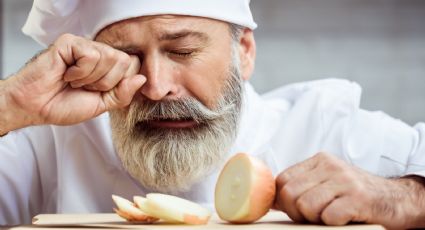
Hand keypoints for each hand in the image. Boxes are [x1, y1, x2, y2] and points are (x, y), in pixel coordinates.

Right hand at [2, 33, 144, 129]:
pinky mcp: (70, 42)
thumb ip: (123, 94)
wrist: (35, 107)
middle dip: (106, 82)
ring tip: (74, 81)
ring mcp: (84, 45)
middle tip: (85, 87)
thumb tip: (142, 79)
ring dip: (91, 78)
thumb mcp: (101, 105)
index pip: (132, 66)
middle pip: (124, 61)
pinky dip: (80, 72)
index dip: (119, 83)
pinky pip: (91, 55)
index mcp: (107, 67)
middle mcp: (98, 53)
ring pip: (109, 57)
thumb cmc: (63, 105)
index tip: (99, 93)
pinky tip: (66, 74)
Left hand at [274, 152, 424, 228]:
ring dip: (316, 218)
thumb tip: (271, 200)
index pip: (282, 180)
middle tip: (313, 216)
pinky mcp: (358, 198)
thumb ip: (302, 186)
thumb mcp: (327, 182)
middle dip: (296, 212)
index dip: (283, 200)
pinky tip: (345, 217)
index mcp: (319, 160)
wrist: (397, 198)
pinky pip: (329, 216)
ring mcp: (345, 181)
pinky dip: (333, 222)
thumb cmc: (355, 195)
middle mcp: (330, 166)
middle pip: (290, 194)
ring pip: (306, 205)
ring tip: (331, 215)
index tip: (296, 210)